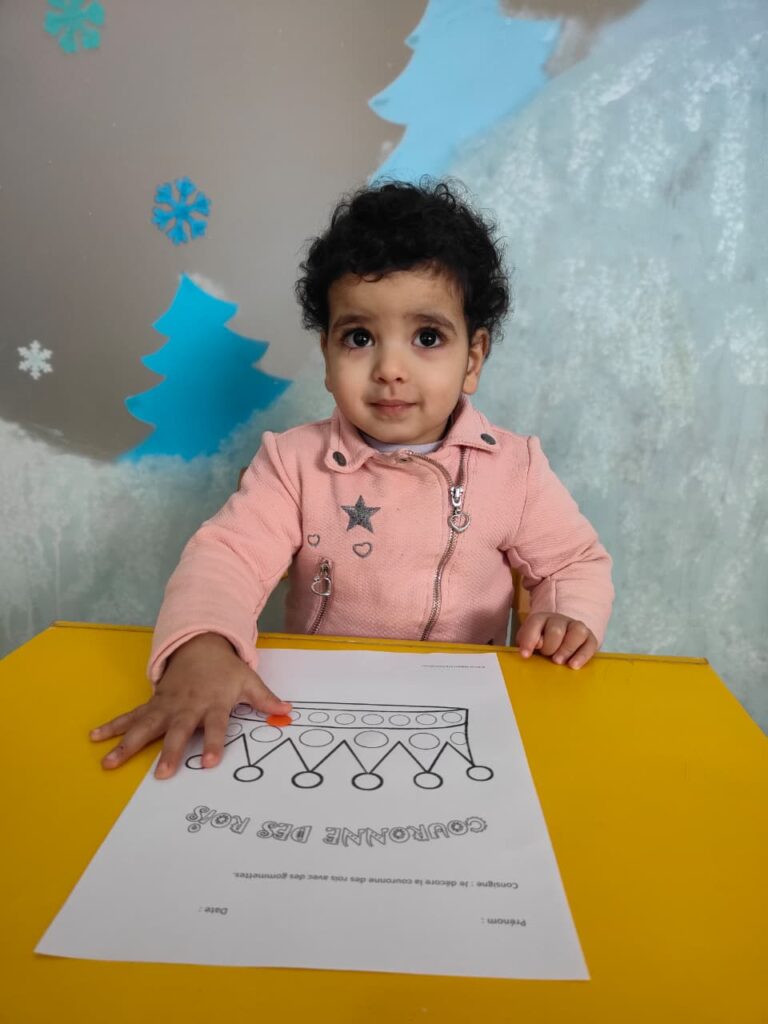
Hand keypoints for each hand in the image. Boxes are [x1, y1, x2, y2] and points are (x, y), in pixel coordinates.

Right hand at [90, 633, 290, 778]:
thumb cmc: (225, 669)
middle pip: (177, 731)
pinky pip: (131, 716)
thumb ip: (265, 699)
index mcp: (213, 703)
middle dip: (169, 751)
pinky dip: (113, 726)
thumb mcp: (248, 681)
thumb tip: (288, 712)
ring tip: (109, 762)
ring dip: (127, 744)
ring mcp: (167, 705)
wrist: (200, 644)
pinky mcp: (153, 703)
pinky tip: (95, 737)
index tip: (209, 763)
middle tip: (161, 773)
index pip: (216, 726)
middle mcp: (187, 706)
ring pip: (146, 726)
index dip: (214, 743)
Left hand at [516, 613, 597, 669]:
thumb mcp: (529, 645)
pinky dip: (582, 656)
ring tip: (559, 662)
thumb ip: (526, 646)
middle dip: (550, 645)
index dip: (529, 639)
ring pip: (577, 631)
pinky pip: (590, 644)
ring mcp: (576, 628)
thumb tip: (526, 653)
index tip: (525, 655)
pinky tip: (573, 666)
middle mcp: (559, 620)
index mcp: (541, 619)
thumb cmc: (541, 646)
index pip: (535, 623)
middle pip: (557, 629)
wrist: (560, 645)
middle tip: (548, 658)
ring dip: (567, 648)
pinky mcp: (590, 639)